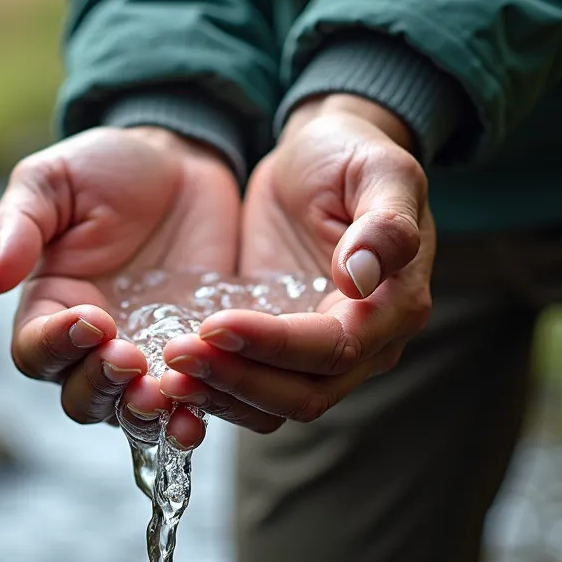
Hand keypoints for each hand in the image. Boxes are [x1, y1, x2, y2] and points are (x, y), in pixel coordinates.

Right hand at [0, 126, 240, 448]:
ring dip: (143, 412)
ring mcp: (145, 356)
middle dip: (102, 386)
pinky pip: (188, 401)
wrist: (183, 162)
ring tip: (163, 396)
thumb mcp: (52, 181)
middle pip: (81, 396)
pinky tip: (200, 414)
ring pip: (130, 411)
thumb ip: (18, 224)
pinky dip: (192, 413)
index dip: (56, 345)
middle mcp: (91, 346)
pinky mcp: (195, 358)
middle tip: (130, 359)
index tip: (91, 319)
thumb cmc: (106, 167)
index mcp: (49, 306)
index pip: (35, 350)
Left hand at [159, 95, 435, 432]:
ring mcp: (318, 354)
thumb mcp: (380, 170)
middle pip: (304, 394)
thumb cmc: (352, 155)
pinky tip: (168, 376)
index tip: (217, 323)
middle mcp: (364, 345)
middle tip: (177, 354)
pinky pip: (247, 391)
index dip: (276, 344)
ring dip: (219, 395)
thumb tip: (360, 278)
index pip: (336, 348)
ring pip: (273, 406)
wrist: (319, 155)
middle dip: (239, 380)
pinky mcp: (276, 349)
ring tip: (166, 369)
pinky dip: (211, 391)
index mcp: (395, 306)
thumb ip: (385, 224)